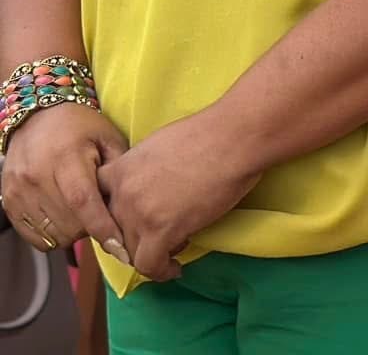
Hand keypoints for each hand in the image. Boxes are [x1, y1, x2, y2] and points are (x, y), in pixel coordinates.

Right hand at [0, 104, 127, 257]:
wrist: (36, 116)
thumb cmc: (80, 126)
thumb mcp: (108, 137)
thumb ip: (119, 170)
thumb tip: (133, 205)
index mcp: (65, 158)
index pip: (83, 202)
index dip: (103, 227)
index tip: (122, 248)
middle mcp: (36, 177)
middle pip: (69, 224)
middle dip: (91, 227)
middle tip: (102, 213)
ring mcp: (18, 191)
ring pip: (52, 234)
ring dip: (73, 232)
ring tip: (83, 213)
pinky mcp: (7, 202)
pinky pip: (33, 236)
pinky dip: (52, 234)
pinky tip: (64, 218)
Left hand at [98, 109, 262, 281]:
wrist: (233, 137)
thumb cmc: (209, 132)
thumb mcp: (160, 144)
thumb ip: (144, 168)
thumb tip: (152, 182)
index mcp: (121, 169)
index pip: (97, 203)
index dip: (113, 216)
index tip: (131, 220)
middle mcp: (122, 194)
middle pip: (115, 231)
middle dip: (134, 237)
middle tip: (156, 236)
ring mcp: (139, 214)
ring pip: (131, 251)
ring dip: (150, 254)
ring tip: (172, 250)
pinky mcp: (161, 231)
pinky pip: (149, 265)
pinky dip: (161, 271)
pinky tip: (174, 268)